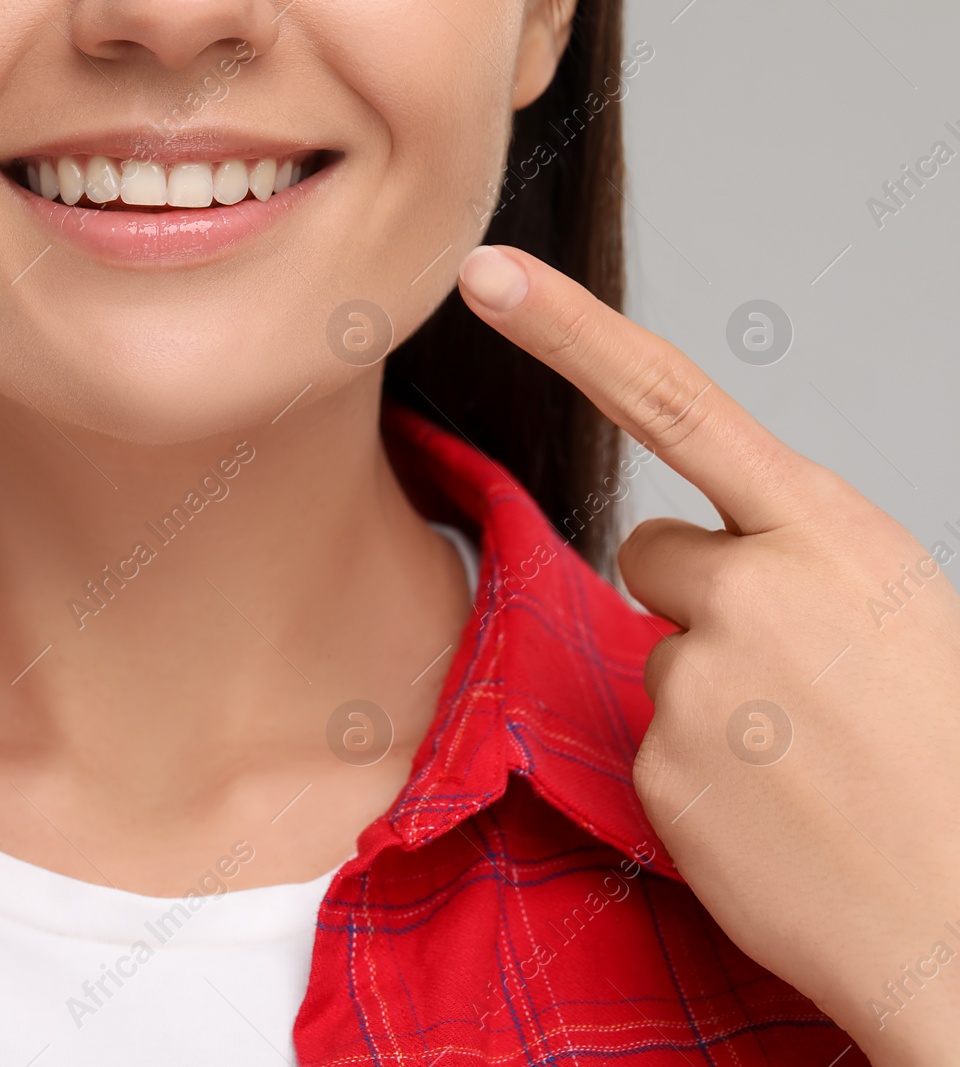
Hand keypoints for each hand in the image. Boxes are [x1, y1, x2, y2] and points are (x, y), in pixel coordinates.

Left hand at [458, 245, 959, 1066]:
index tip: (486, 274)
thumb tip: (705, 567)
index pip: (676, 402)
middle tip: (797, 681)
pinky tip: (781, 816)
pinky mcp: (660, 769)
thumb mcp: (902, 614)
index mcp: (829, 533)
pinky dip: (703, 776)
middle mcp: (752, 590)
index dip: (571, 330)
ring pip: (659, 658)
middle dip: (699, 600)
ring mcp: (698, 683)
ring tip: (811, 760)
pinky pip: (652, 745)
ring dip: (713, 698)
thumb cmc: (953, 760)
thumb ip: (798, 563)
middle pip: (652, 553)